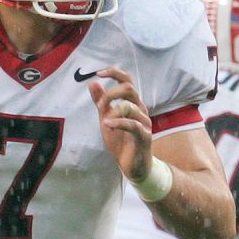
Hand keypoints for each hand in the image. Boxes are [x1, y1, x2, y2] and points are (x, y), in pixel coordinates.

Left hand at [88, 67, 152, 182]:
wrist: (132, 166)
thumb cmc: (121, 142)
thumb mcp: (107, 119)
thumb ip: (101, 102)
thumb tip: (93, 82)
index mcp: (132, 103)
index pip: (127, 80)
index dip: (114, 73)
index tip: (99, 73)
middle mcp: (141, 109)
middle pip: (129, 88)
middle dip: (110, 93)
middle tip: (100, 106)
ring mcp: (144, 122)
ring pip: (129, 106)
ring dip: (112, 111)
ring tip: (104, 122)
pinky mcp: (145, 136)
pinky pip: (132, 124)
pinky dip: (117, 122)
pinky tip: (107, 125)